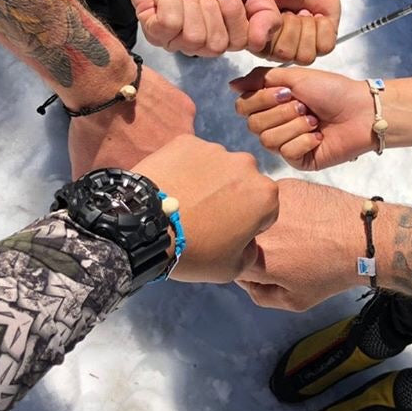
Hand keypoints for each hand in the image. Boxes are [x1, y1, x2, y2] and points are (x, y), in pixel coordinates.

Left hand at [68, 65, 195, 177]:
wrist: (104, 85)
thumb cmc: (94, 127)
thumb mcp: (87, 164)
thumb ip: (95, 183)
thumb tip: (91, 197)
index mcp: (154, 175)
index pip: (154, 180)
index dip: (145, 172)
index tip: (133, 161)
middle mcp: (176, 157)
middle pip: (169, 159)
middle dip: (156, 153)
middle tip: (137, 139)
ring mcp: (185, 131)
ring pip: (177, 136)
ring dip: (164, 133)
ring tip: (143, 120)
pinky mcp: (186, 108)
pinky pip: (179, 114)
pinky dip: (167, 111)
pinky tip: (150, 104)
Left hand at [124, 0, 281, 55]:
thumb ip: (266, 12)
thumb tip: (259, 42)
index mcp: (224, 32)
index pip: (239, 42)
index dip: (233, 12)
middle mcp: (200, 40)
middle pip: (216, 45)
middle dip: (211, 7)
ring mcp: (174, 37)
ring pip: (191, 38)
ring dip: (190, 2)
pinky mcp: (151, 28)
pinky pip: (167, 26)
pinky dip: (170, 1)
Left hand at [133, 134, 278, 281]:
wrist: (145, 227)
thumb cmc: (195, 251)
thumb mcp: (232, 268)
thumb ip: (251, 252)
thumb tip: (247, 240)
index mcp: (265, 194)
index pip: (265, 210)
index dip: (248, 224)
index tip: (227, 233)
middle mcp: (246, 164)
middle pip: (244, 182)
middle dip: (231, 196)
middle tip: (205, 216)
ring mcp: (214, 149)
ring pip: (218, 167)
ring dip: (209, 181)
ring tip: (184, 201)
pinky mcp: (186, 141)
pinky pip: (191, 157)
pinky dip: (185, 169)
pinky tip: (171, 187)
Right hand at [231, 66, 373, 169]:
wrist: (361, 111)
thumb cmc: (333, 90)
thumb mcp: (295, 76)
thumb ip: (260, 79)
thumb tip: (232, 85)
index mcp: (272, 104)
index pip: (243, 107)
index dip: (261, 100)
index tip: (286, 91)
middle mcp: (276, 124)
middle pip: (253, 125)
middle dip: (281, 112)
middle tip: (304, 106)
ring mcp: (287, 144)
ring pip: (269, 140)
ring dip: (295, 126)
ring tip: (315, 120)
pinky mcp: (300, 160)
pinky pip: (287, 153)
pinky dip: (305, 140)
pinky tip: (319, 136)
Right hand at [237, 179, 361, 310]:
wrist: (361, 237)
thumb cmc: (331, 271)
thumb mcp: (294, 301)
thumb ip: (259, 295)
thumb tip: (245, 279)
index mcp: (255, 259)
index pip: (231, 264)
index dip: (245, 267)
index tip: (263, 266)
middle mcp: (256, 228)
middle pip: (239, 237)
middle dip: (252, 244)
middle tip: (281, 249)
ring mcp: (268, 203)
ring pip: (254, 215)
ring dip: (264, 224)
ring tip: (294, 232)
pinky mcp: (283, 186)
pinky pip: (270, 200)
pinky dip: (280, 208)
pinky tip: (302, 216)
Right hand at [261, 0, 340, 63]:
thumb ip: (252, 12)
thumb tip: (254, 32)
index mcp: (259, 39)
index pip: (266, 51)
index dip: (274, 28)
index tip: (277, 10)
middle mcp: (279, 48)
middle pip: (287, 55)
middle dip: (292, 26)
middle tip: (292, 10)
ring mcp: (301, 48)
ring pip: (306, 55)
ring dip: (308, 27)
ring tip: (304, 12)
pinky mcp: (322, 43)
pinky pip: (325, 47)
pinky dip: (324, 27)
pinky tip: (318, 15)